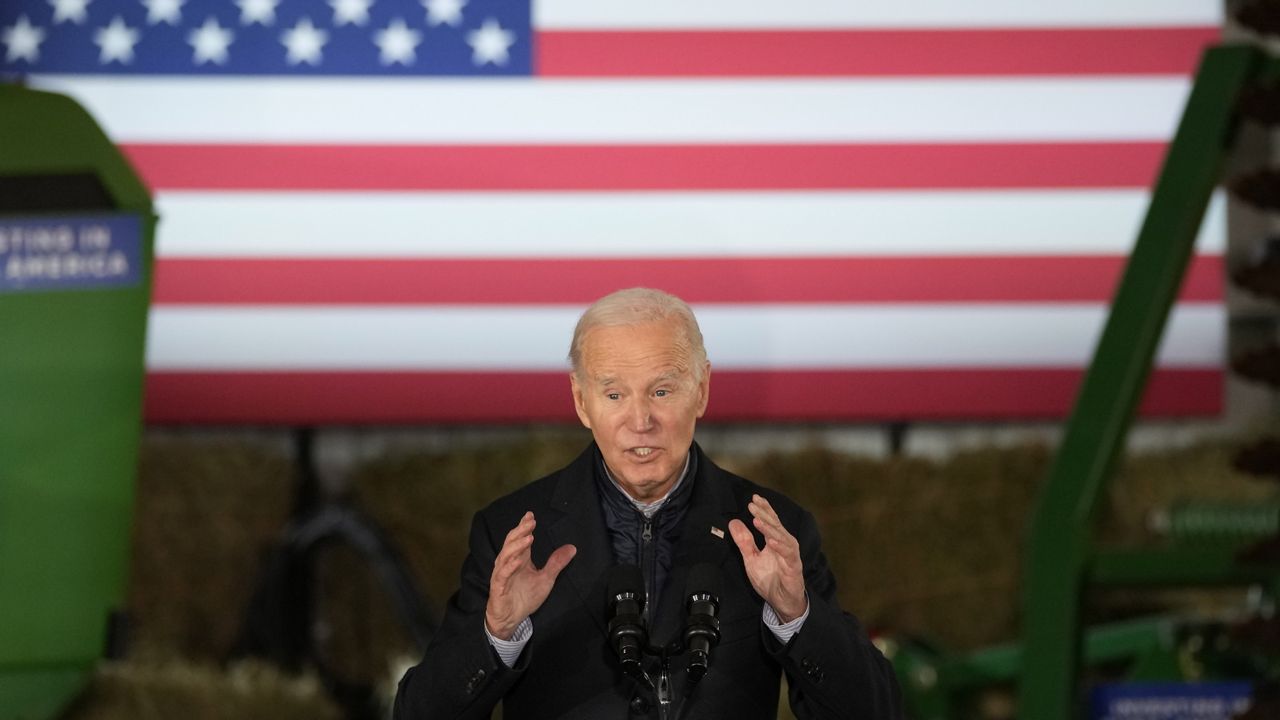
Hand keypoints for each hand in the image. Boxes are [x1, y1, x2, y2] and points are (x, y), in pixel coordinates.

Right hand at [485, 511, 576, 639]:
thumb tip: (572, 547)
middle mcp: (509, 563)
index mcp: (519, 559)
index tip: (531, 515)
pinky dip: (509, 566)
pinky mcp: (498, 586)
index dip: (524, 527)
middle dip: (521, 531)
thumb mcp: (546, 579)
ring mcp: (502, 574)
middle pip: (512, 542)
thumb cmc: (525, 598)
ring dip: (516, 546)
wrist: (511, 619)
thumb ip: (556, 563)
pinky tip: (518, 560)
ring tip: (528, 537)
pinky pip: (503, 574)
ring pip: (506, 555)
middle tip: (530, 521)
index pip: (521, 539)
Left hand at [728, 494, 806, 622]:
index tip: (754, 498)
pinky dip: (780, 546)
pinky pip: (788, 554)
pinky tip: (771, 540)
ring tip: (758, 520)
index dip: (763, 509)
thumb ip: (744, 541)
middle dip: (764, 514)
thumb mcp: (751, 559)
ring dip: (770, 528)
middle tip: (753, 505)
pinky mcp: (794, 567)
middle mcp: (784, 544)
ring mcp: (790, 555)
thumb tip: (733, 522)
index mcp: (775, 541)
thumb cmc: (770, 580)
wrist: (782, 601)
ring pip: (782, 537)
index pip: (770, 521)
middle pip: (776, 525)